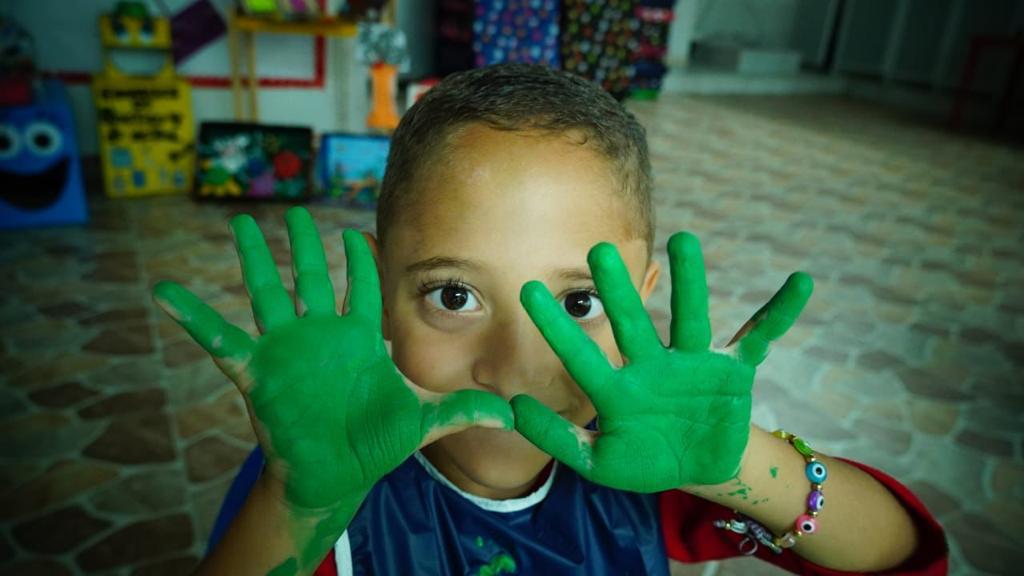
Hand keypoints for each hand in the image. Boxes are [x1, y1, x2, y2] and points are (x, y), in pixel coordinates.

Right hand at [153, 207, 512, 511]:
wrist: (336, 474)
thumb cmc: (376, 443)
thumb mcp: (421, 422)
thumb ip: (461, 410)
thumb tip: (511, 412)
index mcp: (359, 337)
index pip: (360, 286)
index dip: (360, 258)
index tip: (358, 229)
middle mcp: (320, 335)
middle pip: (308, 277)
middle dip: (301, 244)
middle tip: (293, 209)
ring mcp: (286, 350)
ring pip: (266, 294)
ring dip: (253, 260)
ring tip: (241, 224)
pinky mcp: (256, 372)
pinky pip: (220, 340)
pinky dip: (194, 318)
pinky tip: (165, 292)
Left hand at [511, 232, 811, 491]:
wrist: (698, 469)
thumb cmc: (643, 461)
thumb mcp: (598, 462)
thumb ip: (558, 440)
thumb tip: (514, 408)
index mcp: (620, 391)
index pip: (583, 355)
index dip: (557, 327)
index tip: (529, 290)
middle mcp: (654, 367)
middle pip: (634, 324)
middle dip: (618, 291)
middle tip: (599, 251)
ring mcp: (694, 366)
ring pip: (691, 319)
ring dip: (691, 283)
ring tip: (683, 241)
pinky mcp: (732, 373)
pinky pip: (759, 338)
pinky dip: (779, 313)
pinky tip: (800, 282)